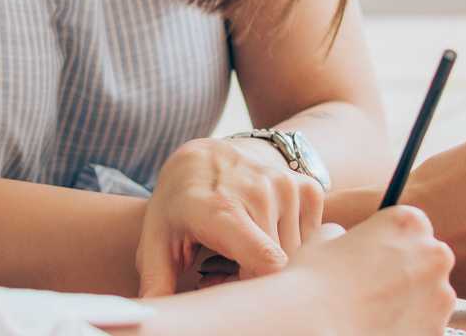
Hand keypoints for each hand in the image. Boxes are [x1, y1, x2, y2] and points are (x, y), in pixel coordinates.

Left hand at [135, 137, 325, 295]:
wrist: (206, 155)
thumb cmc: (179, 205)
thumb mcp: (156, 239)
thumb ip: (157, 280)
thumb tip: (153, 311)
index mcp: (222, 209)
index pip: (267, 263)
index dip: (256, 289)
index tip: (231, 290)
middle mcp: (261, 192)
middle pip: (280, 266)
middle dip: (258, 280)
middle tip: (228, 273)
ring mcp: (287, 186)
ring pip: (298, 254)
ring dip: (276, 265)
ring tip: (244, 255)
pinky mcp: (307, 188)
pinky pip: (311, 239)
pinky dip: (292, 247)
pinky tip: (265, 237)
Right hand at [282, 209, 456, 335]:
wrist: (313, 325)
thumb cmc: (314, 280)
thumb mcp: (324, 239)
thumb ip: (344, 233)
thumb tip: (342, 237)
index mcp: (408, 222)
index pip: (413, 227)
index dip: (394, 244)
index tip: (379, 258)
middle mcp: (433, 254)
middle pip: (428, 259)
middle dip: (408, 272)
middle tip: (376, 289)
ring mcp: (440, 294)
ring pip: (431, 294)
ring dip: (411, 301)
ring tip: (374, 313)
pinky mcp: (438, 329)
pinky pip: (427, 324)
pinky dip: (409, 327)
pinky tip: (381, 328)